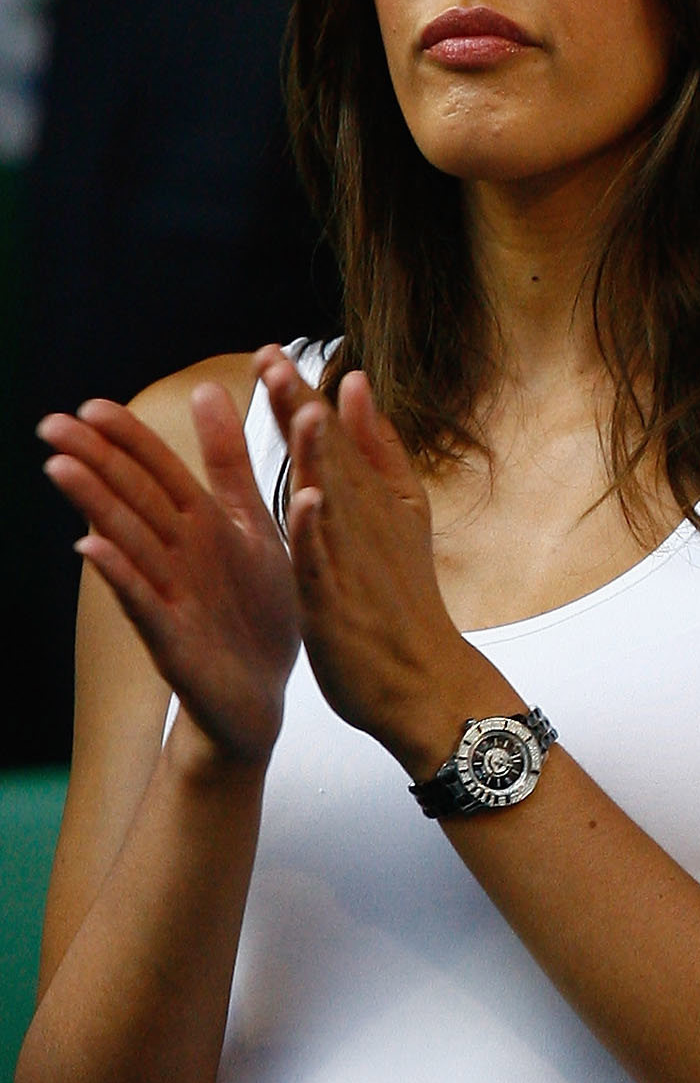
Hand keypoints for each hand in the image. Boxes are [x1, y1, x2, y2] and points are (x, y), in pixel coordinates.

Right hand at [38, 386, 299, 766]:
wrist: (264, 694)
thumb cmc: (256, 608)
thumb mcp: (253, 525)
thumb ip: (231, 464)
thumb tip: (205, 388)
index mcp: (201, 523)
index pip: (157, 470)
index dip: (128, 439)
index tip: (91, 405)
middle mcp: (176, 553)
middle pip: (131, 497)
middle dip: (95, 460)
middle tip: (51, 425)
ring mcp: (169, 593)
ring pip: (128, 540)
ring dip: (95, 505)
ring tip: (61, 468)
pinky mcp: (172, 638)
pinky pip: (142, 600)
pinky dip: (119, 574)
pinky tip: (89, 547)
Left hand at [262, 350, 484, 775]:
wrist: (427, 682)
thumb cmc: (406, 600)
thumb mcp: (403, 512)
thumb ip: (381, 449)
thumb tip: (358, 385)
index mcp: (374, 499)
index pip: (332, 437)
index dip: (300, 396)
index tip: (271, 352)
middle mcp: (366, 523)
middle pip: (330, 457)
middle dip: (299, 407)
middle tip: (270, 358)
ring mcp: (355, 563)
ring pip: (332, 501)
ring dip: (316, 454)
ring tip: (296, 408)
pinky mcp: (342, 605)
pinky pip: (329, 565)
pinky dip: (321, 532)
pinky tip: (311, 499)